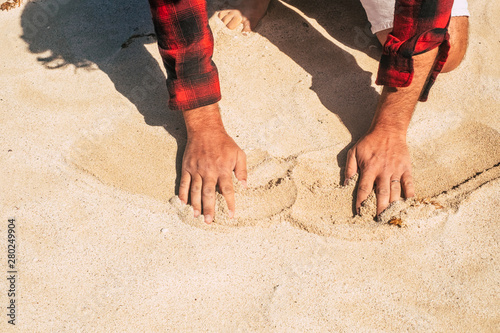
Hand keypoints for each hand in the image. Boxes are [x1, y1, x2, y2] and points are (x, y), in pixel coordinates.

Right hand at [179, 104, 246, 223]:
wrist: (205, 129)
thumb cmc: (224, 142)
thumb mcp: (238, 153)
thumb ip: (242, 170)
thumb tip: (245, 186)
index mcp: (223, 169)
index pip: (227, 190)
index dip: (229, 203)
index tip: (230, 215)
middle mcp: (209, 171)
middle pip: (209, 194)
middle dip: (209, 209)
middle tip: (209, 221)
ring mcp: (196, 169)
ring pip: (195, 190)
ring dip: (196, 204)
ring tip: (197, 216)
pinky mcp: (187, 167)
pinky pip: (184, 182)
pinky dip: (183, 193)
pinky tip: (183, 202)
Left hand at [344, 129, 414, 215]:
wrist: (388, 129)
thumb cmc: (369, 142)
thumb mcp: (354, 152)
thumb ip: (349, 168)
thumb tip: (346, 184)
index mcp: (369, 168)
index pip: (364, 189)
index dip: (362, 202)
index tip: (360, 212)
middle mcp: (383, 171)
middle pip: (381, 194)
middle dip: (379, 208)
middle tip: (378, 220)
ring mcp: (396, 170)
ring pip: (395, 191)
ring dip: (393, 205)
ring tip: (391, 216)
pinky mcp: (406, 168)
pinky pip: (409, 183)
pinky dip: (410, 193)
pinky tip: (408, 203)